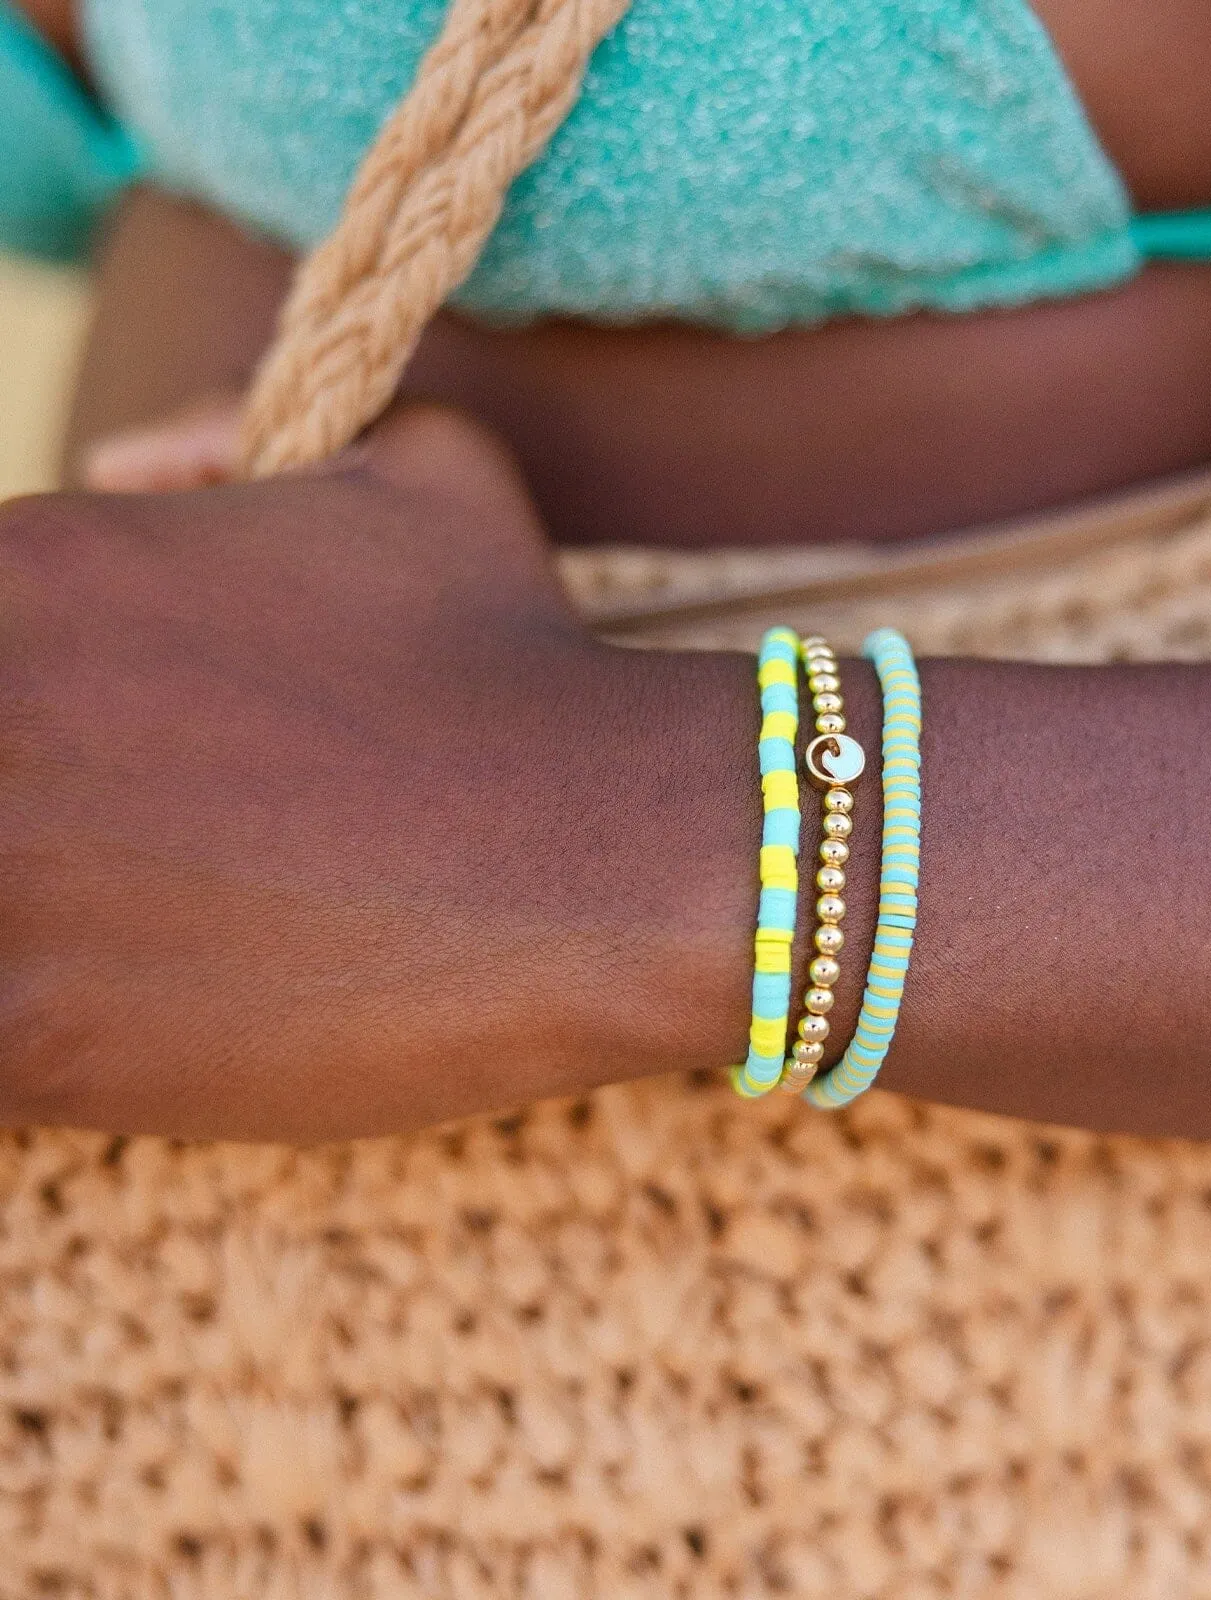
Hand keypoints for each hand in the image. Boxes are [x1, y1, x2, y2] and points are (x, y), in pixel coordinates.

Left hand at [0, 408, 753, 1139]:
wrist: (607, 850)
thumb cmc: (522, 665)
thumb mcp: (420, 472)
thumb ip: (238, 432)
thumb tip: (127, 456)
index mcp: (30, 564)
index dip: (63, 725)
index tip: (148, 770)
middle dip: (54, 816)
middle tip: (169, 853)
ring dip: (48, 922)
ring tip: (175, 934)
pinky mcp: (29, 1032)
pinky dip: (53, 1032)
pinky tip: (168, 1010)